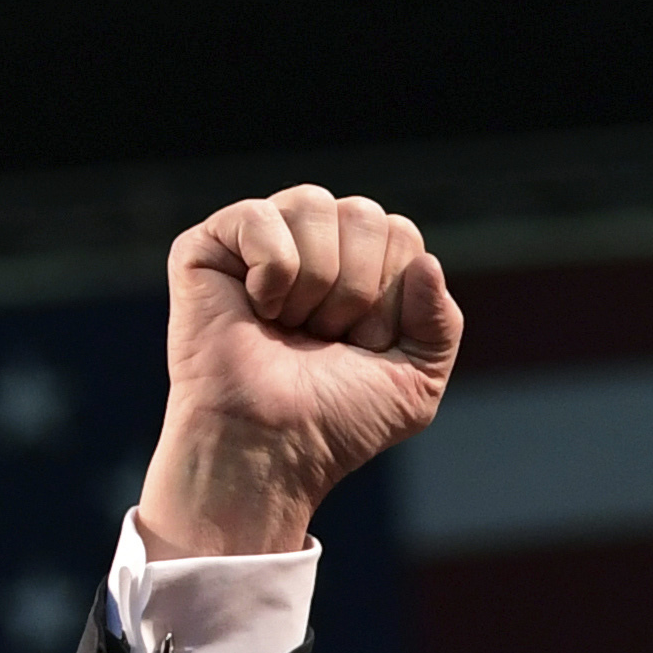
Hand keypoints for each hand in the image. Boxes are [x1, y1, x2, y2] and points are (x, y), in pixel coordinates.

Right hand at [136, 185, 458, 556]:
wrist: (270, 447)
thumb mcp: (415, 384)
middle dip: (356, 290)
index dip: (391, 296)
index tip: (362, 344)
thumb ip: (442, 324)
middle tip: (322, 338)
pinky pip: (261, 216)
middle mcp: (312, 243)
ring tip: (289, 326)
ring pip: (314, 205)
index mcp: (359, 265)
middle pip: (364, 214)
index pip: (401, 234)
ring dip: (314, 282)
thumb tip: (427, 262)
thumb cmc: (334, 421)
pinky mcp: (210, 245)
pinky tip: (255, 309)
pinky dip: (271, 271)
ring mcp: (260, 240)